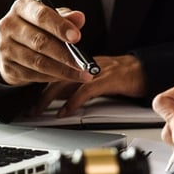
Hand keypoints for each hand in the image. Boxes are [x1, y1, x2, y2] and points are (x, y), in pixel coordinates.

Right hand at [0, 0, 93, 84]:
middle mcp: (9, 25)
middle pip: (40, 42)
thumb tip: (79, 18)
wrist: (16, 44)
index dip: (60, 27)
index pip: (41, 16)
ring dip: (63, 70)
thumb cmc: (40, 27)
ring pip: (38, 62)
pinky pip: (34, 75)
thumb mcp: (53, 18)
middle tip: (84, 63)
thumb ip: (67, 18)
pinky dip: (54, 77)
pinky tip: (68, 77)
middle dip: (66, 55)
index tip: (77, 37)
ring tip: (82, 74)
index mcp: (22, 7)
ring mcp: (5, 47)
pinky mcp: (7, 67)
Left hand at [32, 54, 146, 115]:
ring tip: (41, 111)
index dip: (39, 82)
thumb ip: (75, 83)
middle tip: (31, 108)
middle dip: (40, 92)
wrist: (144, 70)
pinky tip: (66, 112)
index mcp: (80, 61)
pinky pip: (86, 91)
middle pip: (55, 74)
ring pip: (66, 81)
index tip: (29, 98)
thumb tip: (56, 98)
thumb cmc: (119, 75)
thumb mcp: (93, 77)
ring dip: (51, 98)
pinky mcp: (109, 79)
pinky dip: (73, 102)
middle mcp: (86, 63)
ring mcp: (97, 70)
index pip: (54, 67)